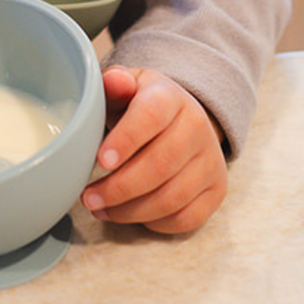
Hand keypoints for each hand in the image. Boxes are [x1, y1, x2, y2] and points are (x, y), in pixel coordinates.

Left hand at [82, 66, 226, 233]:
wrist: (179, 117)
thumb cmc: (140, 104)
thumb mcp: (125, 85)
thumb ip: (114, 83)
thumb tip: (114, 81)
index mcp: (170, 97)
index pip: (151, 117)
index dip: (126, 140)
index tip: (100, 161)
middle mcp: (197, 128)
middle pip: (160, 165)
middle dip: (119, 187)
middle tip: (88, 198)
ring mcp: (210, 162)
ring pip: (172, 197)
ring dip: (131, 210)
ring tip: (100, 209)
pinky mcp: (215, 190)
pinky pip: (186, 218)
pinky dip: (154, 222)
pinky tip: (129, 215)